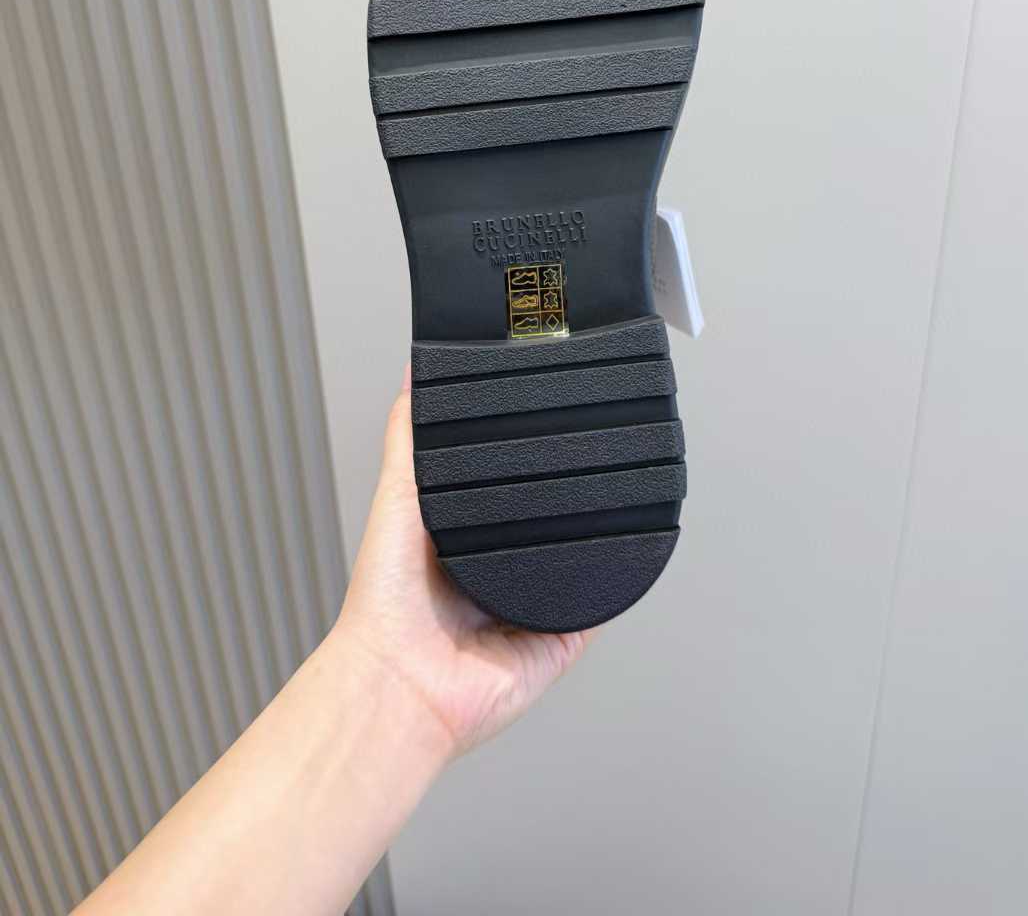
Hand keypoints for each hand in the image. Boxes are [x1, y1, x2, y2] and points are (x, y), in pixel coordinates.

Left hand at [334, 367, 596, 757]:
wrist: (403, 681)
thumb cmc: (385, 603)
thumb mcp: (396, 497)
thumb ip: (408, 438)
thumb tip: (412, 375)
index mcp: (464, 537)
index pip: (511, 486)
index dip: (530, 459)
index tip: (546, 425)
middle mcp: (501, 568)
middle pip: (549, 519)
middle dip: (566, 496)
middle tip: (582, 459)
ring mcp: (534, 604)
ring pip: (581, 557)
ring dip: (593, 536)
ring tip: (604, 500)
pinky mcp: (561, 638)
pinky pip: (598, 606)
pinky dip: (608, 583)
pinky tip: (612, 554)